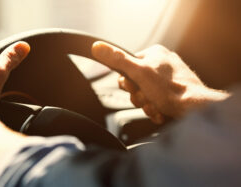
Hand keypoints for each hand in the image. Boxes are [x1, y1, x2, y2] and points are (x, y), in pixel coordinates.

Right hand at [92, 42, 228, 123]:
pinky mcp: (177, 92)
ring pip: (147, 94)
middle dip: (138, 96)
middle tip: (146, 100)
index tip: (134, 88)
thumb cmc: (170, 90)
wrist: (195, 109)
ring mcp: (171, 78)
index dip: (127, 83)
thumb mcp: (138, 72)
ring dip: (147, 105)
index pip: (128, 67)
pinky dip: (157, 109)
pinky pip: (158, 101)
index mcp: (155, 53)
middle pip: (136, 83)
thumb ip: (117, 60)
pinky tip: (161, 112)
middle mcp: (164, 63)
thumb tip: (97, 47)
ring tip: (156, 107)